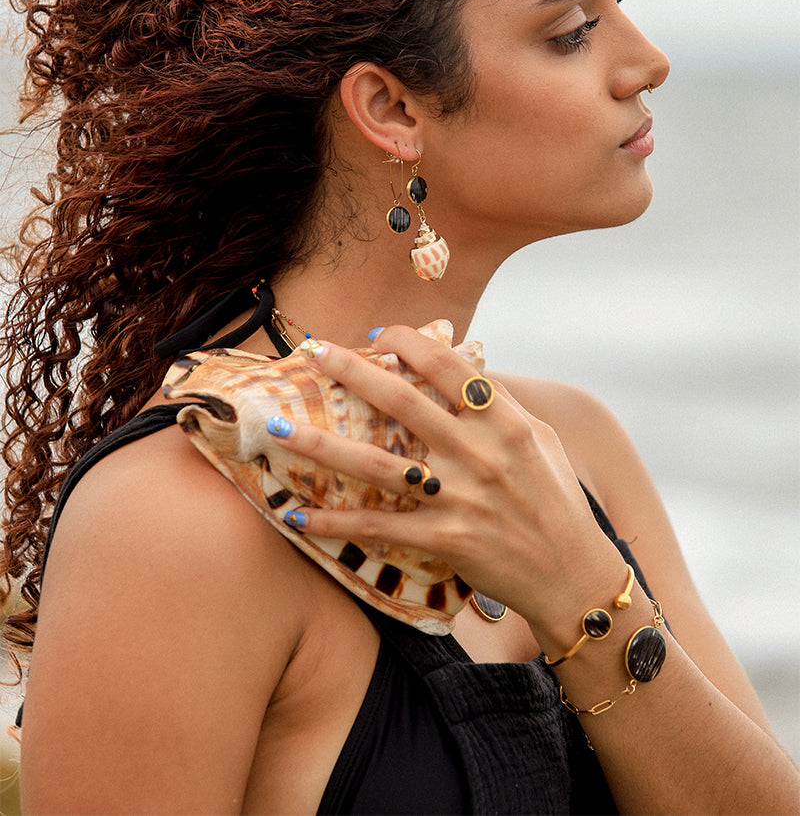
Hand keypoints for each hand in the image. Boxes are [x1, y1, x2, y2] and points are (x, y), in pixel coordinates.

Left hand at [271, 325, 623, 638]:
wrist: (575, 576)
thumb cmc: (556, 502)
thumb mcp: (540, 440)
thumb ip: (499, 404)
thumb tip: (460, 366)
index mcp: (503, 421)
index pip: (448, 366)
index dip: (407, 342)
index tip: (375, 333)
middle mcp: (479, 452)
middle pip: (401, 401)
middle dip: (352, 371)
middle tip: (312, 352)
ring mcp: (459, 496)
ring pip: (376, 464)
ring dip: (321, 444)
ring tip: (278, 428)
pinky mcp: (445, 539)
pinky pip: (378, 527)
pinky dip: (334, 522)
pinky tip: (296, 516)